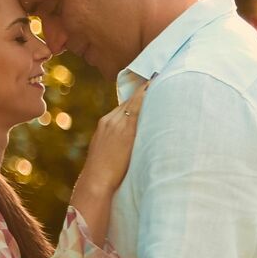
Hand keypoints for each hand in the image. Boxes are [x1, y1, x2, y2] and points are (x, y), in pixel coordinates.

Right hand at [76, 80, 148, 197]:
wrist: (96, 181)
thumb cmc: (104, 174)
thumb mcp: (107, 153)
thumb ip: (118, 143)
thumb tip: (132, 145)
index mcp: (105, 125)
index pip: (123, 107)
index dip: (136, 97)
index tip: (148, 86)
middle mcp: (109, 120)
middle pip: (129, 102)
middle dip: (143, 90)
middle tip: (158, 76)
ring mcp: (116, 124)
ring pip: (133, 102)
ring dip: (146, 90)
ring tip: (160, 77)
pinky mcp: (125, 130)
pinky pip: (137, 108)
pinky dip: (145, 97)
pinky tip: (156, 88)